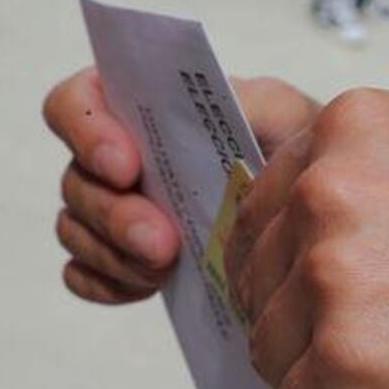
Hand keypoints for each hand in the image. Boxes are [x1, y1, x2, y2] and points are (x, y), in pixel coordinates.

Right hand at [43, 67, 319, 302]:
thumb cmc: (290, 145)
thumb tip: (217, 109)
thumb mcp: (280, 112)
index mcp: (141, 106)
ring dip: (115, 255)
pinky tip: (147, 287)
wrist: (312, 200)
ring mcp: (113, 209)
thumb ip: (245, 101)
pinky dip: (106, 284)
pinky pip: (84, 275)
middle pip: (77, 181)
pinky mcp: (122, 257)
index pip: (76, 105)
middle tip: (164, 243)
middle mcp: (116, 156)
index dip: (87, 133)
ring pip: (76, 230)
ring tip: (166, 268)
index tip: (126, 167)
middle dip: (116, 216)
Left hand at [226, 89, 388, 388]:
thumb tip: (278, 213)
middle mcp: (328, 191)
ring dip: (321, 374)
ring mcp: (334, 277)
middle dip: (304, 321)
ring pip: (269, 353)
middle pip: (257, 282)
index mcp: (348, 130)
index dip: (291, 262)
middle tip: (384, 334)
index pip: (257, 206)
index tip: (331, 288)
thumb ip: (353, 174)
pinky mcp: (351, 360)